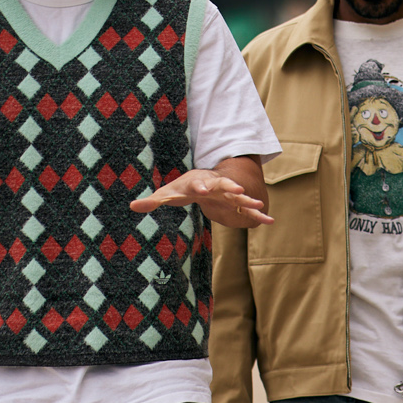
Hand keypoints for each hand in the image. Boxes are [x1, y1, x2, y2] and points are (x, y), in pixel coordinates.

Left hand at [130, 168, 271, 228]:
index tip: (203, 190)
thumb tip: (132, 206)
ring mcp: (228, 194)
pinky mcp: (236, 203)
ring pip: (239, 196)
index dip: (201, 185)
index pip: (198, 182)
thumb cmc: (185, 188)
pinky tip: (270, 221)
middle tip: (236, 189)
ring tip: (259, 204)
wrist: (205, 182)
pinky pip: (248, 210)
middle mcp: (215, 185)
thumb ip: (153, 201)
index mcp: (198, 182)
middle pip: (223, 184)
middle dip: (230, 187)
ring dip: (248, 200)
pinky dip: (258, 215)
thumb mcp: (169, 193)